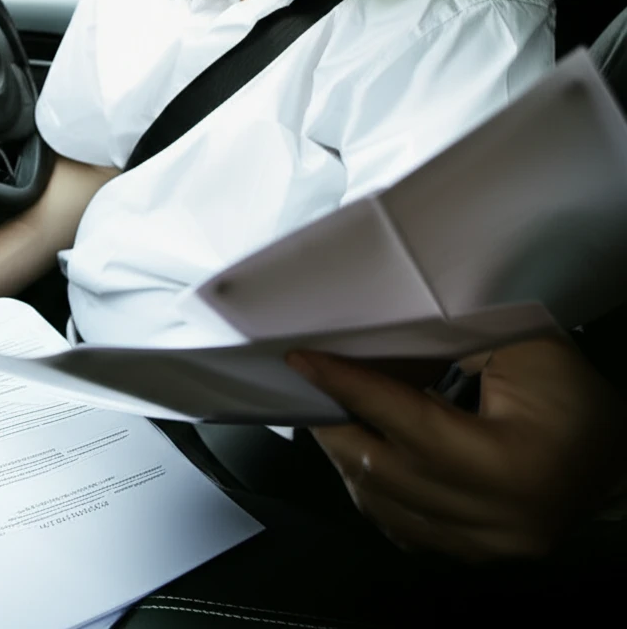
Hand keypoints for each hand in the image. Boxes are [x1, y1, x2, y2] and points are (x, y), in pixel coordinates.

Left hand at [288, 336, 626, 560]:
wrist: (615, 456)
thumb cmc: (571, 394)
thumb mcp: (520, 347)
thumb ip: (451, 343)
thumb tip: (372, 343)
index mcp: (507, 463)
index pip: (406, 420)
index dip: (350, 387)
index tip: (303, 361)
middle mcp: (495, 518)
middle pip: (383, 471)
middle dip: (335, 425)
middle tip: (309, 386)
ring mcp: (485, 547)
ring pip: (385, 507)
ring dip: (346, 458)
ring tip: (330, 414)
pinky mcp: (477, 555)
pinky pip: (403, 529)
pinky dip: (372, 491)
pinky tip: (362, 457)